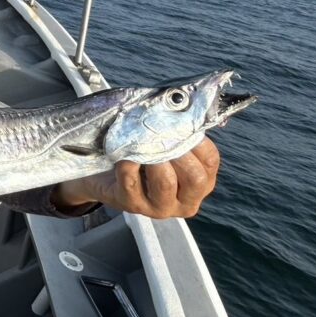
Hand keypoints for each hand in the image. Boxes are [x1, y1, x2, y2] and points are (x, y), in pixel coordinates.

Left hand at [53, 137, 220, 218]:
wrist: (105, 179)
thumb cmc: (142, 159)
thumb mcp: (165, 149)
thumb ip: (178, 135)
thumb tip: (185, 108)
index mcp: (201, 185)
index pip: (210, 162)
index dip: (198, 142)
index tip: (181, 126)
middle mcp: (184, 202)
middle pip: (195, 178)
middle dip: (179, 152)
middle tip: (163, 136)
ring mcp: (158, 208)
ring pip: (165, 182)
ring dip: (153, 158)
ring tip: (143, 144)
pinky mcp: (132, 205)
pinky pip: (131, 180)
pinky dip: (127, 163)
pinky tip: (124, 155)